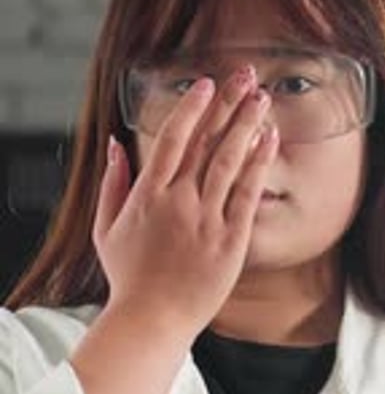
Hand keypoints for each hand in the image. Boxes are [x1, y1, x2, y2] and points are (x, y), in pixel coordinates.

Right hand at [92, 66, 278, 335]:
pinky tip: (270, 139)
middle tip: (247, 74)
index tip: (206, 84)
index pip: (173, 138)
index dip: (192, 107)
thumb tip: (116, 143)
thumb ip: (112, 183)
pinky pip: (248, 194)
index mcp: (148, 195)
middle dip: (228, 103)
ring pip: (230, 160)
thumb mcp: (106, 229)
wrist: (153, 320)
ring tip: (263, 97)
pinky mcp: (231, 241)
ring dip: (247, 124)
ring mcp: (206, 220)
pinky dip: (259, 163)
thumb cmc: (129, 278)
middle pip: (207, 141)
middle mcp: (179, 201)